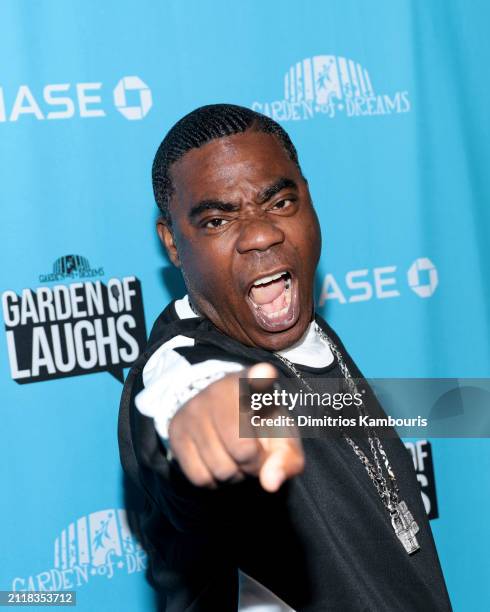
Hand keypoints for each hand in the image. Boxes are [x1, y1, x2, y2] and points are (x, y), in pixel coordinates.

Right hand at [167, 363, 303, 491]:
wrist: (220, 414)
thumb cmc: (260, 427)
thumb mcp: (282, 438)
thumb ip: (287, 460)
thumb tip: (270, 483)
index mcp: (253, 383)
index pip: (257, 378)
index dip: (260, 378)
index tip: (265, 374)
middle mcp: (219, 390)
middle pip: (243, 450)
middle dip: (254, 465)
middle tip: (254, 455)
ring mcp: (194, 409)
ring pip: (220, 469)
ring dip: (234, 475)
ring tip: (236, 458)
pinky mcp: (176, 430)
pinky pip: (199, 477)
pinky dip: (213, 481)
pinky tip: (218, 463)